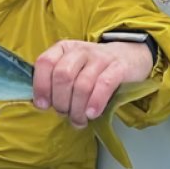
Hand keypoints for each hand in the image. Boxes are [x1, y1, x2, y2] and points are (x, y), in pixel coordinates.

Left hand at [32, 40, 154, 127]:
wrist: (128, 56)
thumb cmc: (93, 68)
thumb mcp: (72, 68)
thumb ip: (56, 81)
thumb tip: (42, 104)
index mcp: (64, 48)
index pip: (45, 63)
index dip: (41, 86)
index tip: (43, 106)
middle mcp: (80, 50)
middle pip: (63, 76)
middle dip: (61, 101)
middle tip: (65, 114)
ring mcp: (100, 57)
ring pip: (82, 84)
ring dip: (77, 108)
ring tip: (79, 120)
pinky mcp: (118, 67)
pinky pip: (104, 85)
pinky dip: (95, 102)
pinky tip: (91, 114)